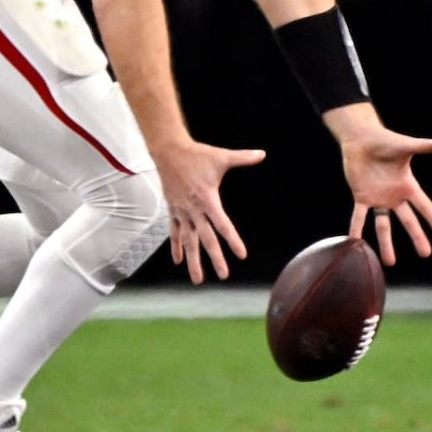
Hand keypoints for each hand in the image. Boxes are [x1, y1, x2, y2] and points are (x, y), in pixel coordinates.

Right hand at [157, 139, 265, 283]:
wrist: (169, 151)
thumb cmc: (197, 155)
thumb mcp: (221, 157)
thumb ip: (243, 157)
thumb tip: (263, 154)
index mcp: (207, 199)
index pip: (223, 225)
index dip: (232, 240)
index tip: (241, 254)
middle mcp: (194, 210)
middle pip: (206, 239)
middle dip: (215, 258)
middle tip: (224, 275)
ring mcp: (182, 212)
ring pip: (188, 241)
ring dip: (193, 261)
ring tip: (198, 279)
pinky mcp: (173, 210)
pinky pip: (174, 232)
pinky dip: (176, 246)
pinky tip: (179, 261)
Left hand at [330, 110, 431, 264]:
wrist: (362, 139)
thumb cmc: (385, 141)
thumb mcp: (404, 146)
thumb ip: (421, 147)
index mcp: (407, 185)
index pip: (423, 205)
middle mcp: (394, 196)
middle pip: (408, 220)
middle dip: (417, 237)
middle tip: (426, 254)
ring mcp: (378, 198)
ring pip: (383, 225)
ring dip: (386, 243)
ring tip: (389, 262)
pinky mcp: (362, 196)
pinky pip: (359, 216)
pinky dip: (356, 228)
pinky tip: (354, 242)